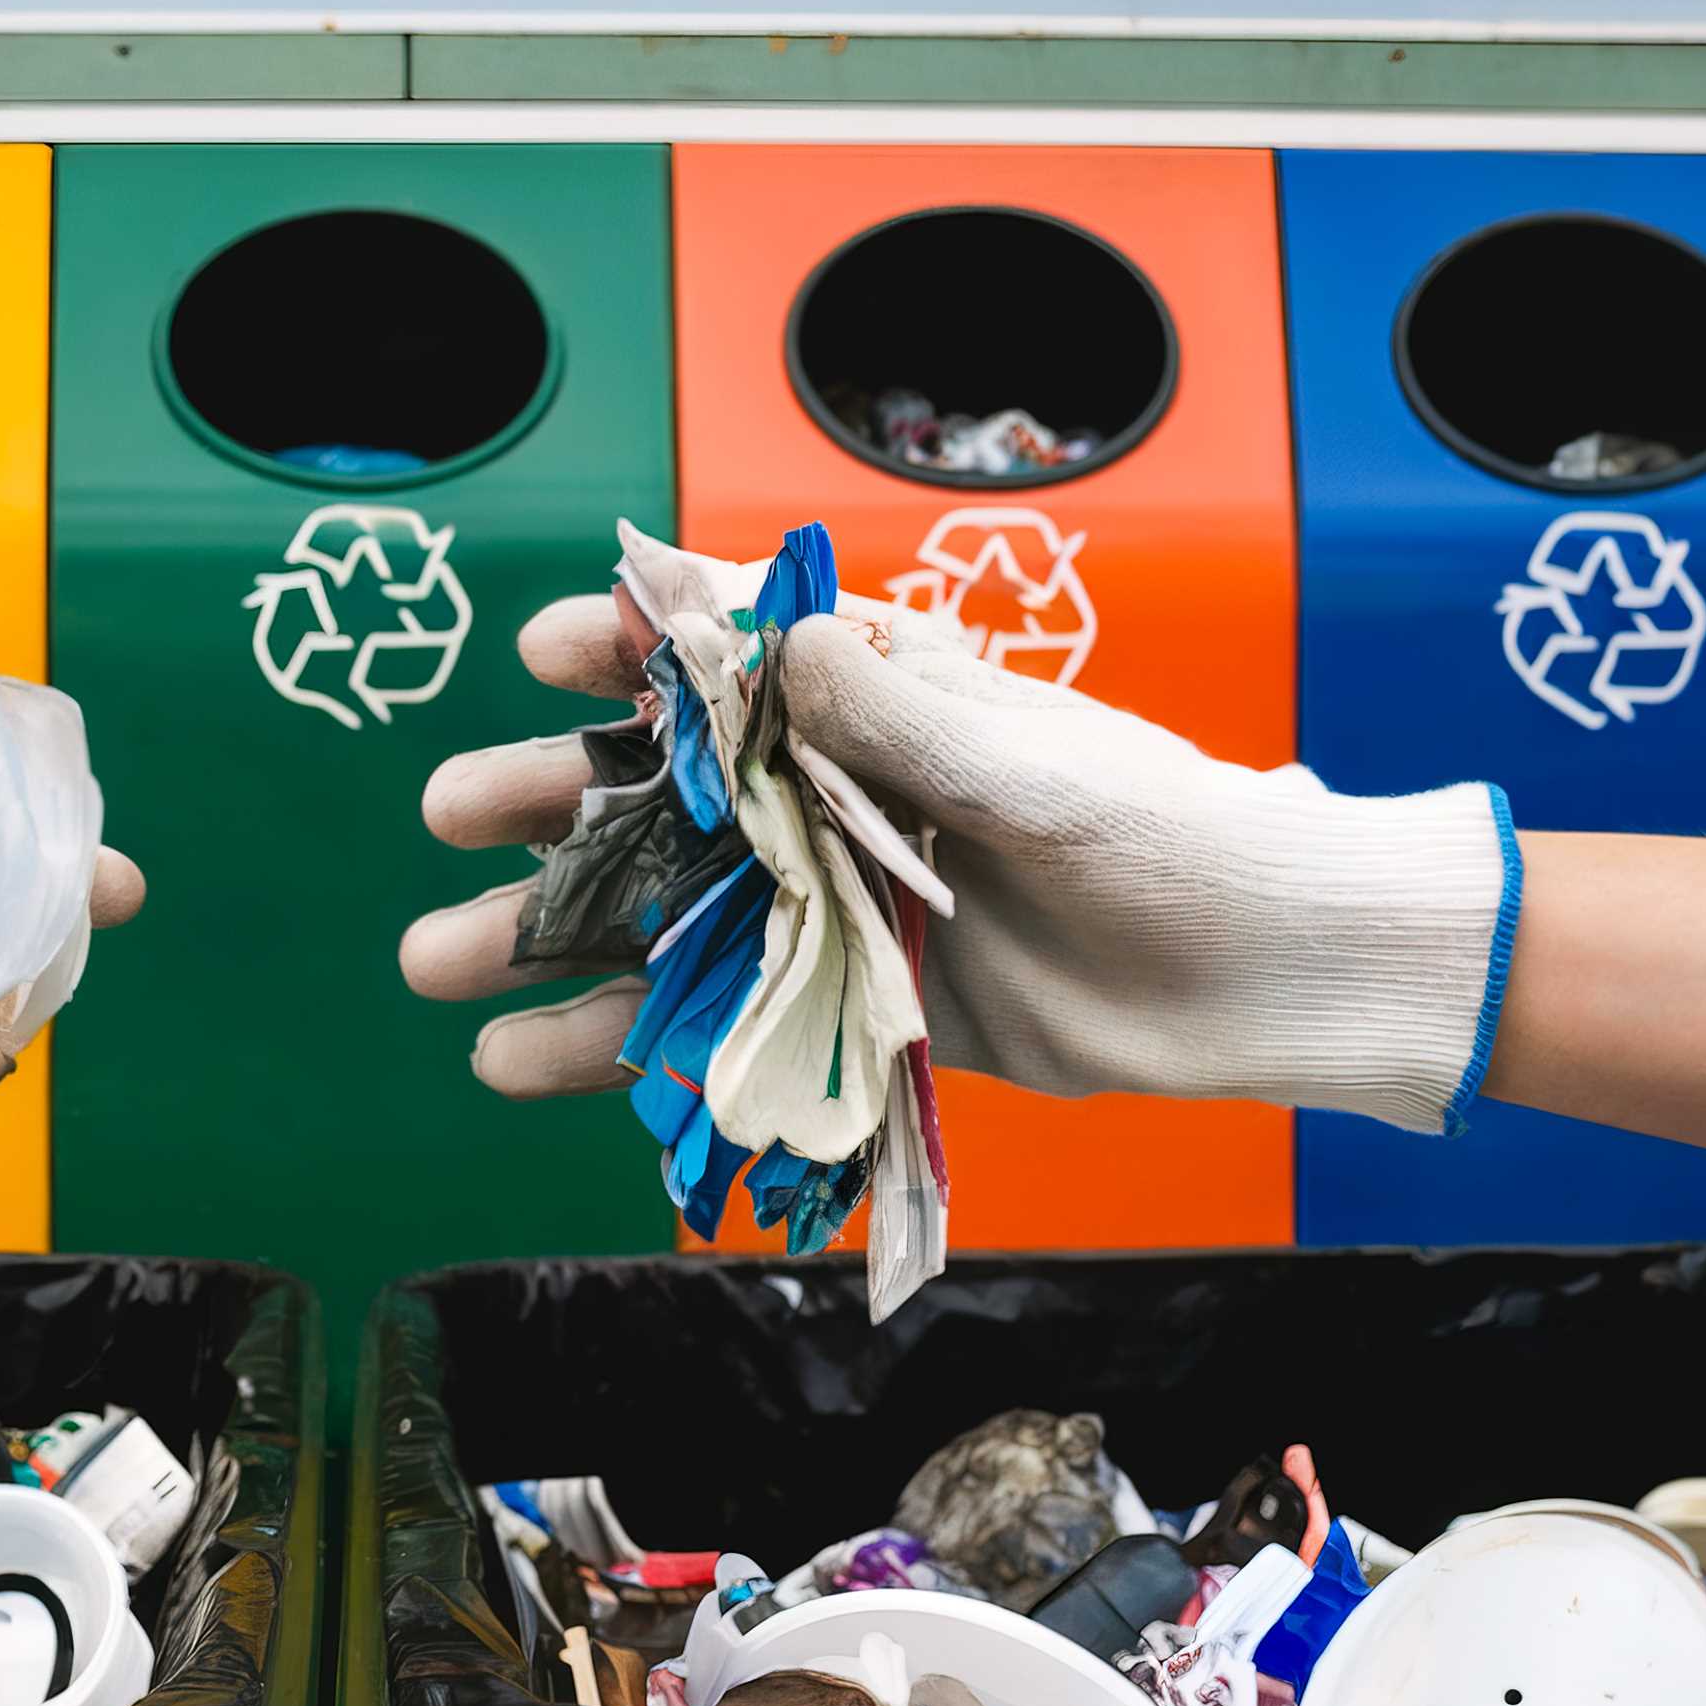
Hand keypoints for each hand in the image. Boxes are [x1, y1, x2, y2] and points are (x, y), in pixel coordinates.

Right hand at [398, 586, 1511, 1135]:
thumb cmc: (1178, 840)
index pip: (732, 650)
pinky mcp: (861, 1006)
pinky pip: (719, 1021)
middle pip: (665, 789)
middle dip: (548, 800)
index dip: (627, 640)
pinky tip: (524, 1070)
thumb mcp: (1039, 772)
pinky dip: (623, 1049)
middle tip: (443, 817)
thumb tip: (780, 635)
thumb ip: (900, 722)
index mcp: (889, 705)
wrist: (1272, 979)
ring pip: (668, 913)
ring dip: (550, 938)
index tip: (538, 652)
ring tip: (432, 968)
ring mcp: (843, 903)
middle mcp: (844, 795)